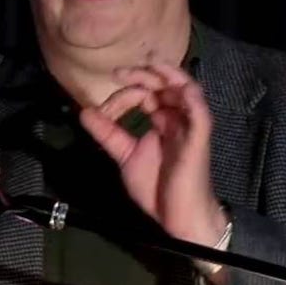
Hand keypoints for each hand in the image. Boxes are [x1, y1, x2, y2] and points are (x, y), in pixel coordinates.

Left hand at [78, 63, 227, 247]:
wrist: (178, 219)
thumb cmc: (158, 189)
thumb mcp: (126, 156)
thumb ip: (108, 134)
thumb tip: (84, 112)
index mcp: (163, 121)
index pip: (146, 95)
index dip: (123, 96)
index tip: (102, 110)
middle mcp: (177, 119)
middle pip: (165, 86)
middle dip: (143, 75)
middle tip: (118, 73)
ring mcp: (190, 128)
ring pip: (187, 90)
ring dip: (169, 75)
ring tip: (150, 65)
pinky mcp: (199, 140)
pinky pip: (201, 114)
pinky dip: (191, 98)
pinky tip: (179, 89)